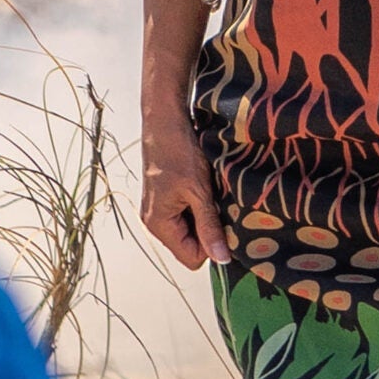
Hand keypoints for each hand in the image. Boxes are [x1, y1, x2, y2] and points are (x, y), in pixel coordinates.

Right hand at [138, 107, 231, 270]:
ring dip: (204, 216)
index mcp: (159, 224)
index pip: (192, 257)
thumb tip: (222, 259)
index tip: (225, 222)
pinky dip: (198, 205)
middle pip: (189, 245)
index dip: (212, 245)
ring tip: (211, 194)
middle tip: (220, 205)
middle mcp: (154, 221)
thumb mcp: (199, 191)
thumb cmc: (178, 151)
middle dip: (208, 230)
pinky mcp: (164, 197)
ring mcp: (158, 209)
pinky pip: (185, 214)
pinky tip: (204, 188)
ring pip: (189, 228)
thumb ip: (209, 227)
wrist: (165, 120)